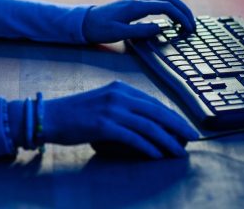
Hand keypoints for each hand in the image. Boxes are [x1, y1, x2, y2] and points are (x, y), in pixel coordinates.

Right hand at [43, 81, 198, 157]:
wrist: (51, 116)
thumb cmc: (76, 112)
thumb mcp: (103, 102)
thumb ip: (124, 108)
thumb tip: (148, 124)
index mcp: (119, 88)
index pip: (153, 102)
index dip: (171, 116)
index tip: (184, 128)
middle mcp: (118, 95)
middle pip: (156, 112)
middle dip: (177, 127)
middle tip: (192, 139)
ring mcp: (111, 109)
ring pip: (149, 126)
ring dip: (168, 141)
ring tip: (178, 152)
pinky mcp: (104, 125)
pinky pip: (133, 138)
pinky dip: (148, 148)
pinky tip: (156, 155)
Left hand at [82, 0, 194, 43]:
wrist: (84, 21)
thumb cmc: (99, 28)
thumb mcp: (119, 33)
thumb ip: (141, 31)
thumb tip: (161, 28)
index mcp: (136, 6)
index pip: (165, 6)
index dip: (180, 16)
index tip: (189, 28)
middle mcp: (138, 0)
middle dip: (184, 10)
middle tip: (192, 26)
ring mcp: (136, 0)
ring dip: (177, 8)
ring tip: (185, 24)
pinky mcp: (134, 4)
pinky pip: (157, 2)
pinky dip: (169, 8)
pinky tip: (171, 20)